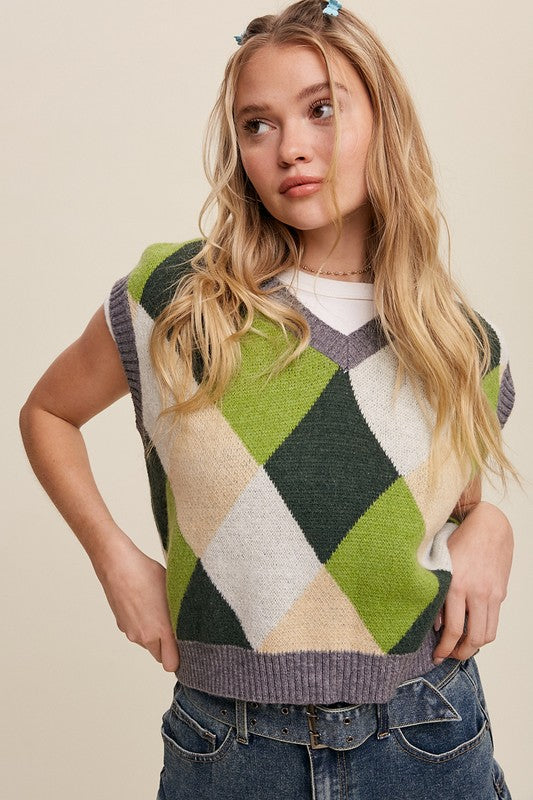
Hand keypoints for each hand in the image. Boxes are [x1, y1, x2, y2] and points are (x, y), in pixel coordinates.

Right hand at [95, 535, 179, 671]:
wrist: (118, 565)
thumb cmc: (147, 574)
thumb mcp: (173, 591)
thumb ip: (180, 615)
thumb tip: (191, 625)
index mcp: (161, 630)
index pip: (171, 664)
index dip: (179, 657)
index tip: (186, 646)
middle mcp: (145, 637)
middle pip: (160, 656)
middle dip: (168, 647)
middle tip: (174, 627)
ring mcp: (131, 632)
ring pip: (148, 644)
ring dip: (154, 635)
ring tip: (158, 610)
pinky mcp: (122, 625)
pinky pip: (137, 632)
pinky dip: (142, 625)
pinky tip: (144, 605)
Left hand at [432, 501, 512, 663]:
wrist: (489, 525)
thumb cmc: (459, 540)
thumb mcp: (438, 563)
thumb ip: (435, 593)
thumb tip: (437, 625)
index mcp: (457, 585)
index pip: (453, 630)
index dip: (444, 649)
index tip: (436, 656)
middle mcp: (477, 592)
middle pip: (473, 638)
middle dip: (460, 653)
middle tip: (448, 656)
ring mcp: (492, 594)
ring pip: (487, 634)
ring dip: (474, 647)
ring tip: (460, 648)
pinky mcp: (501, 593)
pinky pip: (494, 621)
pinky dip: (483, 631)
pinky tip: (471, 630)